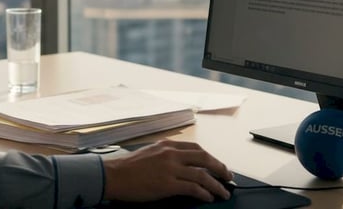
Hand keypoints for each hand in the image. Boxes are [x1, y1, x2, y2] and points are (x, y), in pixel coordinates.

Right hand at [102, 140, 232, 202]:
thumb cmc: (128, 167)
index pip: (196, 149)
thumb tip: (183, 166)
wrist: (114, 175)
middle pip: (204, 158)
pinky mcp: (168, 184)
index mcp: (167, 145)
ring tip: (223, 192)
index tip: (217, 165)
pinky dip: (204, 193)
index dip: (210, 158)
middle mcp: (171, 154)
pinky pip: (193, 188)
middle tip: (228, 176)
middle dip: (220, 168)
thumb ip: (166, 156)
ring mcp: (170, 169)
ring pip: (202, 175)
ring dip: (216, 184)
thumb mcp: (150, 153)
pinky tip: (208, 197)